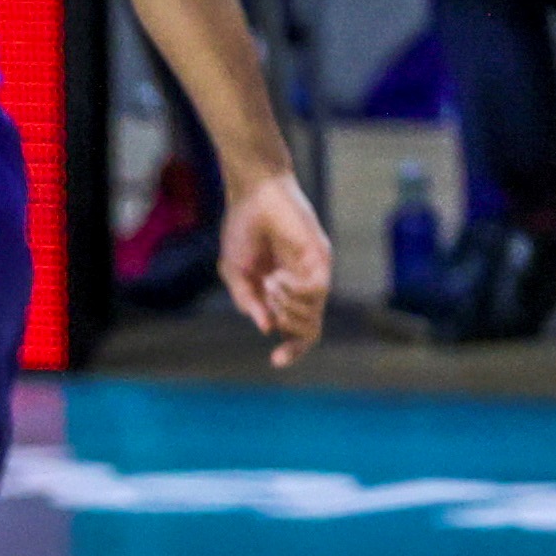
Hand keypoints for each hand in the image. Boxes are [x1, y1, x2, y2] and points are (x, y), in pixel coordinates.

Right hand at [218, 171, 333, 363]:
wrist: (253, 194)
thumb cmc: (243, 229)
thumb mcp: (234, 273)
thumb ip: (247, 301)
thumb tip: (267, 327)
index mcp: (282, 293)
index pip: (297, 331)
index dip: (292, 350)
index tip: (276, 361)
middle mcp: (303, 285)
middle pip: (309, 329)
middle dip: (287, 327)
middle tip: (268, 301)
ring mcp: (314, 270)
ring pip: (314, 313)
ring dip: (288, 307)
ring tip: (270, 283)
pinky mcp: (320, 255)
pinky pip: (316, 290)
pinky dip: (295, 292)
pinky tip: (277, 277)